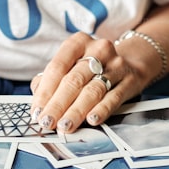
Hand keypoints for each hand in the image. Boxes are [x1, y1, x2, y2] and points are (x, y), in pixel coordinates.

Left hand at [29, 32, 157, 133]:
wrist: (131, 63)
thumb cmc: (92, 67)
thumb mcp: (72, 64)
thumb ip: (51, 79)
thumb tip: (38, 99)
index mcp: (78, 42)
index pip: (57, 66)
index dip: (45, 91)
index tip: (37, 111)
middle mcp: (98, 49)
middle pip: (73, 80)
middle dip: (58, 104)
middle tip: (47, 122)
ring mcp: (116, 65)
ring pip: (93, 90)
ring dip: (76, 111)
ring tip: (65, 125)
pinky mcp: (130, 80)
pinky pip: (114, 97)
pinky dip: (102, 110)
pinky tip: (92, 120)